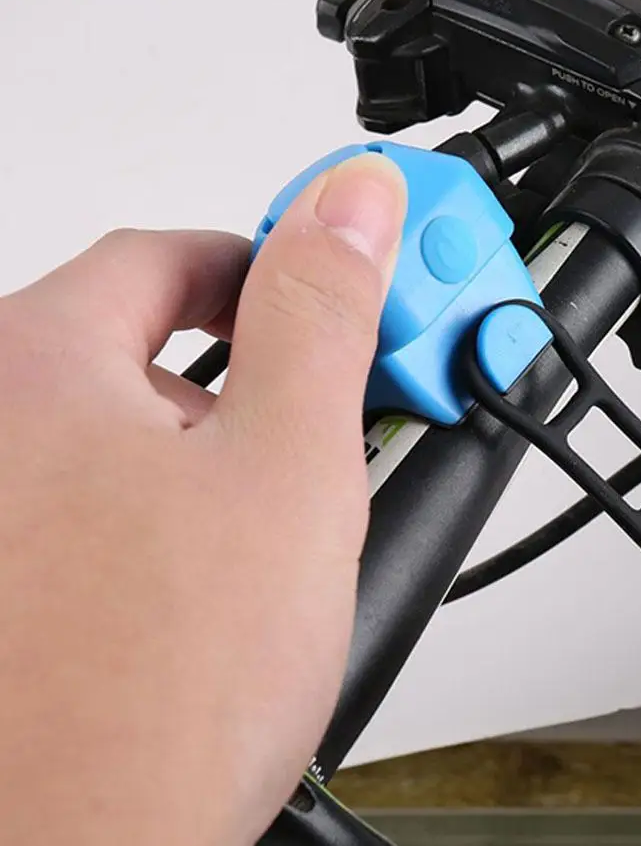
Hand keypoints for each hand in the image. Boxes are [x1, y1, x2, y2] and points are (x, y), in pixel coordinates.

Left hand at [0, 152, 405, 844]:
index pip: (173, 256)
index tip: (337, 289)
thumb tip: (350, 204)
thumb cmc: (150, 693)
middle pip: (149, 343)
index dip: (275, 267)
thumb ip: (321, 314)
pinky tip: (219, 572)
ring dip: (220, 448)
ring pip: (134, 432)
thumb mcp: (286, 467)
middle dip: (256, 371)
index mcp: (34, 365)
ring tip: (282, 517)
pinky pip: (108, 502)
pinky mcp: (14, 584)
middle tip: (330, 413)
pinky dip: (177, 507)